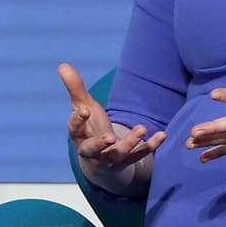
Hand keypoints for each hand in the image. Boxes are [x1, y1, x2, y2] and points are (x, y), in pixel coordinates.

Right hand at [58, 63, 165, 180]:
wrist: (100, 160)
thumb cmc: (89, 129)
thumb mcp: (83, 107)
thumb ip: (75, 88)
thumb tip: (62, 65)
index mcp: (78, 135)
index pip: (74, 129)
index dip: (78, 120)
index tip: (84, 110)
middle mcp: (92, 150)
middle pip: (93, 149)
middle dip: (101, 144)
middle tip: (110, 137)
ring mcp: (109, 158)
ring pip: (118, 153)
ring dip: (130, 142)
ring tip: (142, 128)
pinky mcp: (126, 161)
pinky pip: (139, 155)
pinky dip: (151, 146)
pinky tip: (163, 135)